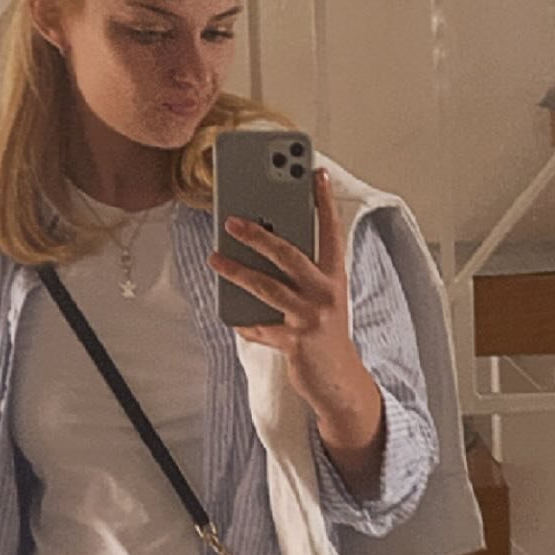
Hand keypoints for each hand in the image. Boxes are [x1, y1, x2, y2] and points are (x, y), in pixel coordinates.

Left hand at [207, 168, 384, 492]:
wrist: (339, 382)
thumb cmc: (324, 333)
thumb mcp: (321, 299)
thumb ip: (301, 274)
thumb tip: (263, 245)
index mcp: (335, 278)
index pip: (331, 232)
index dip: (323, 201)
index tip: (316, 172)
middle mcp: (326, 294)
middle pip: (290, 254)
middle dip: (260, 234)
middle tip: (233, 218)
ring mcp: (312, 318)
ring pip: (268, 287)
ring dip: (238, 271)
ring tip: (215, 258)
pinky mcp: (296, 342)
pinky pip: (261, 327)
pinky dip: (246, 324)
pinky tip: (234, 319)